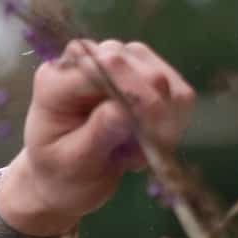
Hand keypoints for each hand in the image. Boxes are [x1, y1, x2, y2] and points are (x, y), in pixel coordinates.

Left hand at [0, 40, 196, 236]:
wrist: (68, 178)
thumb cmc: (62, 172)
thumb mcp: (72, 162)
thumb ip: (96, 134)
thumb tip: (123, 109)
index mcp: (56, 78)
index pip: (107, 66)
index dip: (137, 96)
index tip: (151, 136)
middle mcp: (89, 59)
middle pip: (144, 70)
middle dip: (154, 116)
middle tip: (138, 156)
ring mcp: (121, 61)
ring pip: (167, 82)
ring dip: (162, 125)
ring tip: (132, 152)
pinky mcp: (146, 73)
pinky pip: (180, 94)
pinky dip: (172, 125)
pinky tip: (145, 143)